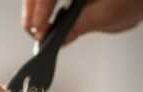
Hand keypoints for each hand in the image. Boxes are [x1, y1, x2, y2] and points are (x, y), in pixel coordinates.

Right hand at [21, 0, 142, 43]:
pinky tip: (41, 25)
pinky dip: (41, 12)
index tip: (41, 28)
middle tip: (34, 31)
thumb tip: (60, 38)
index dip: (43, 7)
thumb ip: (82, 24)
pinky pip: (46, 1)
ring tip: (36, 31)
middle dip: (33, 9)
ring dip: (34, 11)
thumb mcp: (109, 13)